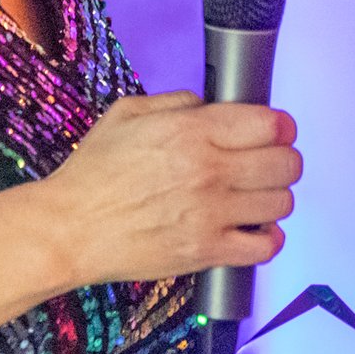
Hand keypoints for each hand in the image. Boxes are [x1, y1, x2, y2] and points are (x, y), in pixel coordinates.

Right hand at [28, 92, 300, 289]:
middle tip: (269, 164)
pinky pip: (265, 246)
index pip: (270, 123)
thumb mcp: (127, 114)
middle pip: (285, 163)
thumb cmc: (92, 175)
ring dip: (274, 198)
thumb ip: (176, 102)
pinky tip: (253, 229)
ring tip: (256, 198)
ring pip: (281, 203)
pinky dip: (268, 238)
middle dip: (283, 160)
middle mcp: (208, 169)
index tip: (276, 131)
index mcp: (191, 131)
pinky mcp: (207, 251)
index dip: (280, 126)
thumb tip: (209, 105)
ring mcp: (211, 213)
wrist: (68, 228)